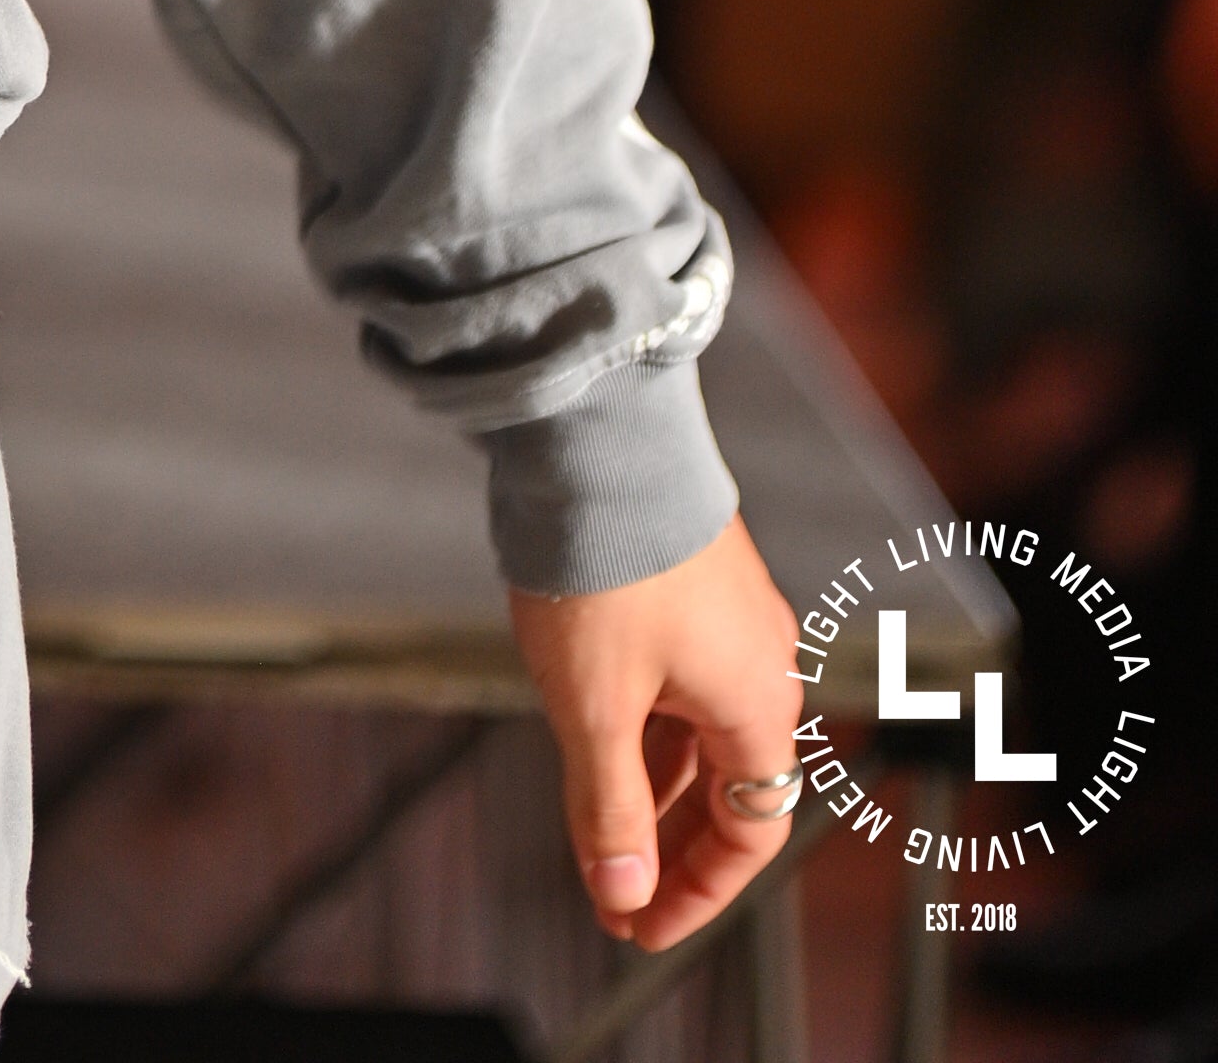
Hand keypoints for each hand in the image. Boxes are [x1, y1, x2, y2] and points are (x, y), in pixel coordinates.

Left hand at [510, 512, 804, 949]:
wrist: (596, 431)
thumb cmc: (606, 564)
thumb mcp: (594, 706)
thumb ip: (609, 809)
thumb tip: (622, 896)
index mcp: (759, 706)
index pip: (749, 835)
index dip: (695, 893)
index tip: (637, 926)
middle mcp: (763, 665)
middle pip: (728, 790)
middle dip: (670, 848)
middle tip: (613, 894)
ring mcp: (733, 619)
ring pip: (699, 733)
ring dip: (652, 787)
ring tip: (593, 830)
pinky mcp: (697, 582)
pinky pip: (683, 682)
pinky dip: (647, 726)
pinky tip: (600, 744)